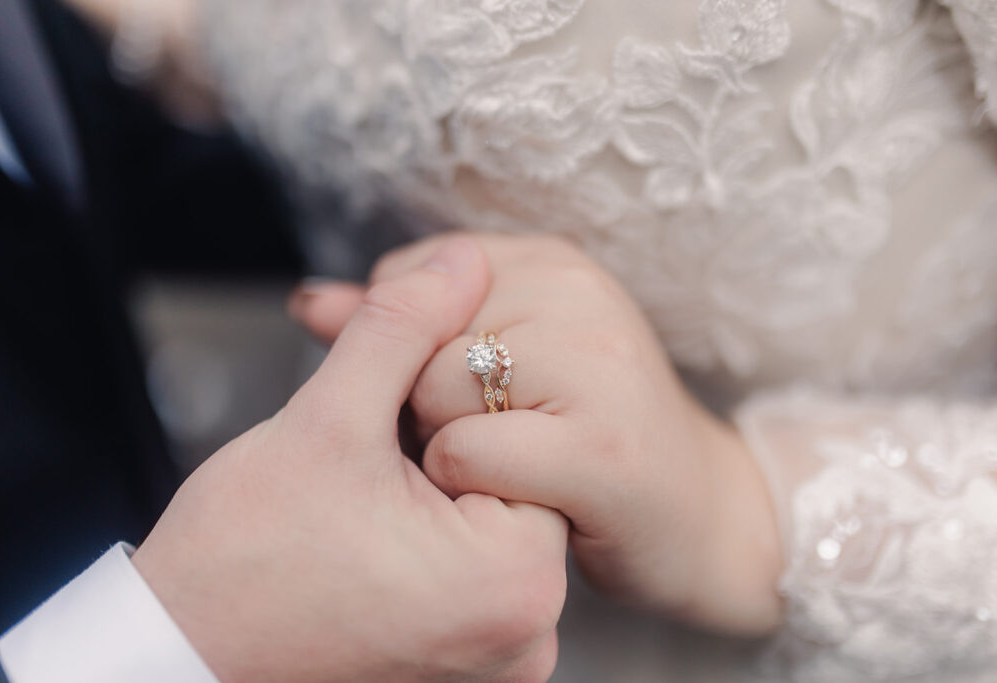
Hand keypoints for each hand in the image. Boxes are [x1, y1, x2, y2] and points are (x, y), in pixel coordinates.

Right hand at [133, 239, 568, 682]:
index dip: (454, 405)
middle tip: (370, 458)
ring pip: (486, 524)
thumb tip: (461, 263)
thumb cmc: (240, 563)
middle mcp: (526, 633)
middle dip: (442, 448)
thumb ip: (402, 327)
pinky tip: (372, 532)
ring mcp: (499, 659)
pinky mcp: (465, 668)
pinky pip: (469, 573)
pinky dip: (430, 538)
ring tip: (362, 500)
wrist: (182, 656)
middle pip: (508, 484)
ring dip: (433, 491)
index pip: (524, 441)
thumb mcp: (328, 420)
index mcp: (516, 578)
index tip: (389, 418)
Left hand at [293, 234, 782, 635]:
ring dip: (445, 447)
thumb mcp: (500, 361)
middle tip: (500, 435)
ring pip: (431, 392)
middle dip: (426, 403)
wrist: (704, 513)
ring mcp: (593, 364)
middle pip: (415, 338)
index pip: (411, 278)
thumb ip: (402, 328)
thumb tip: (309, 300)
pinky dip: (471, 487)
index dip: (413, 350)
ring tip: (513, 464)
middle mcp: (576, 293)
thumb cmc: (586, 437)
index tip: (473, 392)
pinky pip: (466, 454)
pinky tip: (524, 495)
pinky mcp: (597, 448)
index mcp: (552, 260)